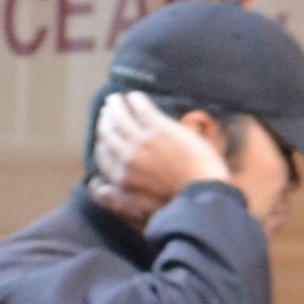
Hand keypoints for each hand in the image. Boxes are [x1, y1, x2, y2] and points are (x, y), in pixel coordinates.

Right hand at [94, 93, 238, 223]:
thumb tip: (100, 189)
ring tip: (116, 99)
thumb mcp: (142, 208)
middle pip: (108, 134)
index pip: (103, 156)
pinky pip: (141, 108)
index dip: (102, 144)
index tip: (105, 136)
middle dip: (105, 121)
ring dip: (116, 105)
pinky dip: (135, 100)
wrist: (203, 192)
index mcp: (123, 178)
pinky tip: (135, 96)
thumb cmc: (178, 203)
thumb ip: (121, 201)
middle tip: (107, 111)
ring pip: (120, 117)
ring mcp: (142, 141)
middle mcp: (127, 158)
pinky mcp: (160, 129)